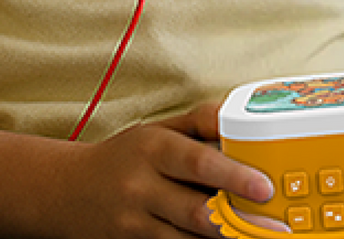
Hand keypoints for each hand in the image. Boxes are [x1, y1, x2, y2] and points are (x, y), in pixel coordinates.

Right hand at [46, 111, 275, 238]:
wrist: (66, 191)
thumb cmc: (126, 157)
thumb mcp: (157, 130)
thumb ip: (201, 121)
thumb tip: (242, 116)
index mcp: (153, 149)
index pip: (197, 163)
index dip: (234, 177)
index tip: (265, 187)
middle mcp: (141, 188)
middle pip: (196, 212)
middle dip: (239, 223)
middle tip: (277, 229)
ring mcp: (135, 224)